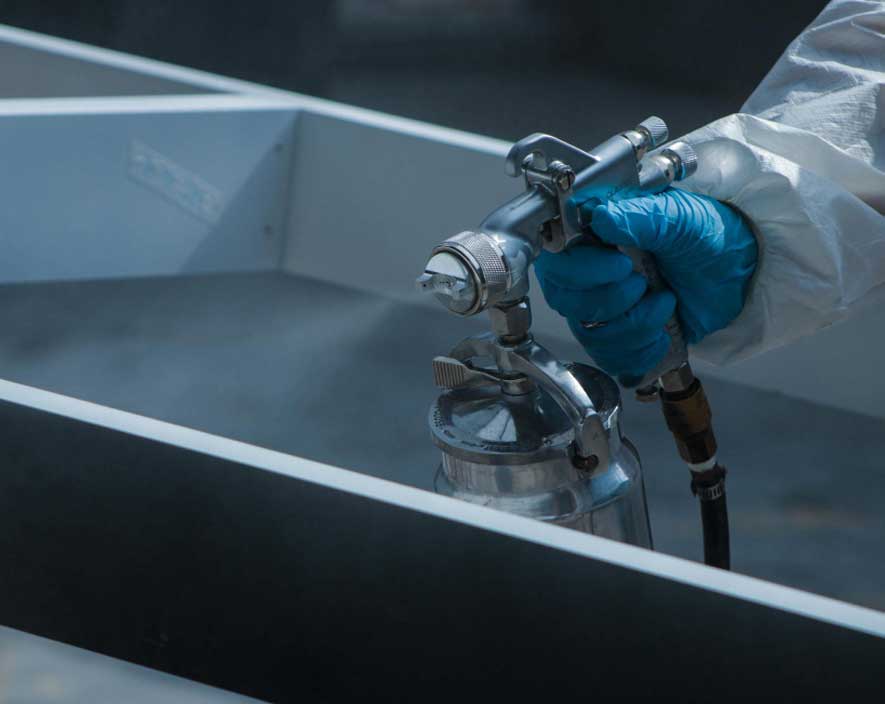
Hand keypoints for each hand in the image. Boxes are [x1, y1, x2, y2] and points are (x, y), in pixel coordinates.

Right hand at [533, 188, 756, 385]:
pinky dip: (640, 350)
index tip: (621, 265)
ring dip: (632, 326)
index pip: (557, 260)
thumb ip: (639, 216)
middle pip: (567, 301)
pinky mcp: (621, 335)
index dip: (580, 271)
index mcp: (595, 236)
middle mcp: (591, 273)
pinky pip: (610, 357)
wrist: (742, 271)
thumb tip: (600, 216)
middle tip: (644, 285)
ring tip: (664, 304)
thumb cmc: (709, 233)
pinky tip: (662, 331)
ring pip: (589, 333)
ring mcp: (605, 307)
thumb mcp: (679, 217)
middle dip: (610, 301)